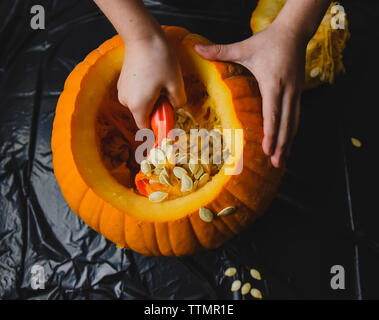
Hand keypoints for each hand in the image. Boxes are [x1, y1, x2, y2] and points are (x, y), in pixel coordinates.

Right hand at [118, 34, 186, 127]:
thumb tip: (176, 106)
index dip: (158, 128)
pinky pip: (136, 94)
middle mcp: (126, 102)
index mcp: (139, 106)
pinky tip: (152, 77)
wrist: (142, 36)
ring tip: (160, 82)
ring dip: (152, 99)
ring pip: (140, 104)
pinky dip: (145, 91)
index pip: (146, 129)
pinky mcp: (122, 82)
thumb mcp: (176, 83)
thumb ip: (178, 102)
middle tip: (168, 94)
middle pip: (144, 115)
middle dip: (157, 110)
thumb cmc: (159, 59)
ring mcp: (122, 91)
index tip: (168, 122)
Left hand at [194, 24, 305, 167]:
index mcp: (272, 82)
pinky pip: (296, 115)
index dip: (271, 132)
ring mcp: (296, 92)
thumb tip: (196, 49)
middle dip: (281, 144)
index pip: (272, 112)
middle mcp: (287, 90)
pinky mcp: (299, 91)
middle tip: (276, 163)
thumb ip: (220, 50)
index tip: (267, 149)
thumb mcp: (244, 46)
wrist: (295, 31)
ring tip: (283, 158)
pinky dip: (292, 131)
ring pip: (294, 121)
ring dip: (288, 141)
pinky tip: (288, 141)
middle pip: (286, 123)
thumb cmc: (268, 40)